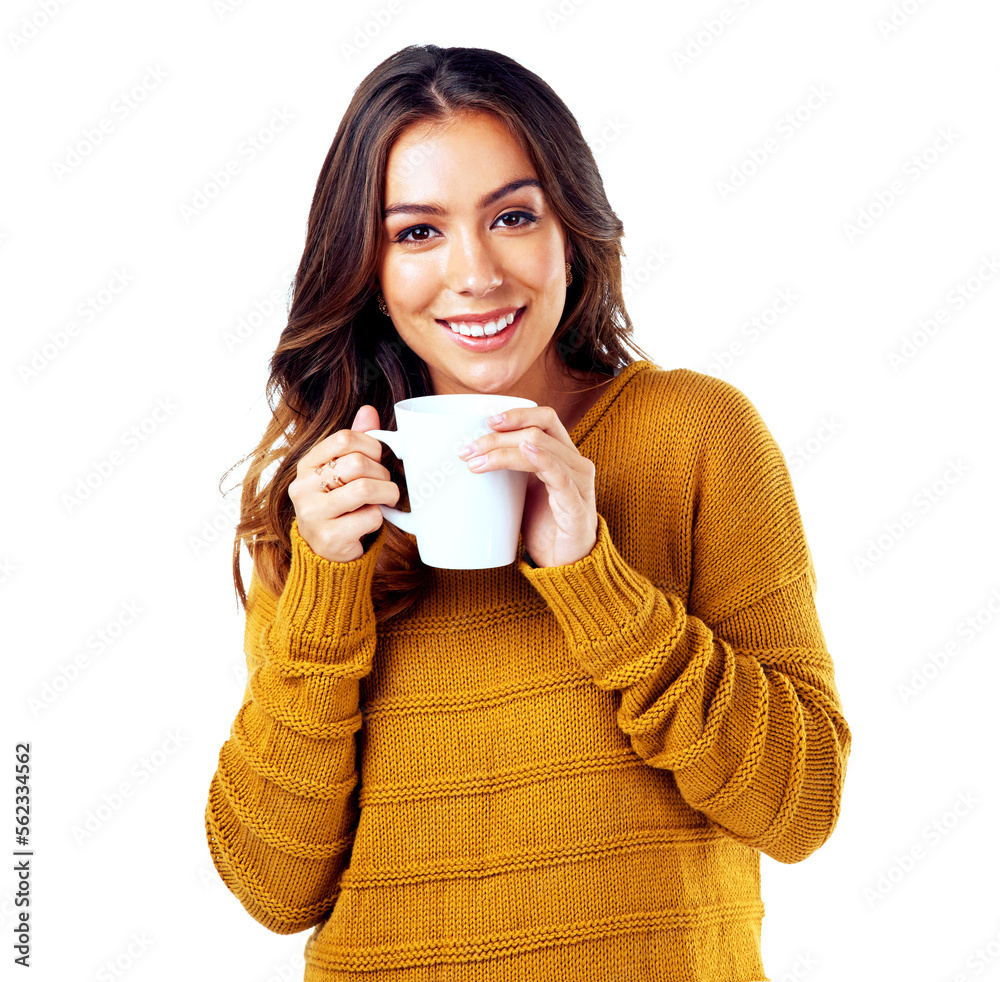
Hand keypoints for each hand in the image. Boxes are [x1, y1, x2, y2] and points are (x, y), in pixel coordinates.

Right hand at [287, 406, 399, 562]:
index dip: (370, 445)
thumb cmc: (339, 505)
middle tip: (384, 483)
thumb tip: (368, 411)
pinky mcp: (328, 537)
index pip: (343, 439)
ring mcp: (312, 513)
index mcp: (307, 465)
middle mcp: (303, 487)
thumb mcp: (343, 471)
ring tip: (386, 498)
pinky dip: (379, 518)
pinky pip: (368, 517)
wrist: (325, 551)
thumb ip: (355, 441)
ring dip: (386, 493)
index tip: (378, 458)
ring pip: (364, 489)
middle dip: (381, 473)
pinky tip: (370, 520)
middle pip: (356, 463)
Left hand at [457, 407, 597, 567]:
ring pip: (542, 448)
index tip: (486, 421)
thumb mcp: (523, 489)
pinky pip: (560, 476)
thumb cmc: (544, 524)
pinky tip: (526, 453)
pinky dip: (542, 460)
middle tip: (468, 449)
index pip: (544, 418)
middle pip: (537, 431)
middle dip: (498, 436)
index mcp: (563, 454)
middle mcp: (575, 462)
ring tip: (476, 462)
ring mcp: (579, 482)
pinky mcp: (576, 506)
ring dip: (504, 451)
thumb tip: (468, 455)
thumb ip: (508, 468)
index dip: (517, 414)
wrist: (564, 563)